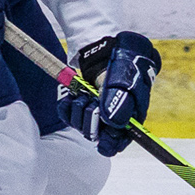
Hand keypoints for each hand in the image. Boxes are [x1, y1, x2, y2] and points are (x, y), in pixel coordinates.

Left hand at [58, 32, 160, 156]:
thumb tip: (112, 124)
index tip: (102, 137)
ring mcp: (94, 113)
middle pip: (95, 136)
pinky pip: (66, 115)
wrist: (109, 50)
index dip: (109, 144)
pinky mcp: (79, 105)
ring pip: (80, 126)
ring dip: (79, 109)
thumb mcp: (126, 81)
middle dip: (91, 119)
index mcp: (128, 120)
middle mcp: (110, 120)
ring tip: (85, 94)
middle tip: (93, 102)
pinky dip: (66, 107)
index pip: (117, 144)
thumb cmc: (125, 66)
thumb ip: (120, 103)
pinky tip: (73, 96)